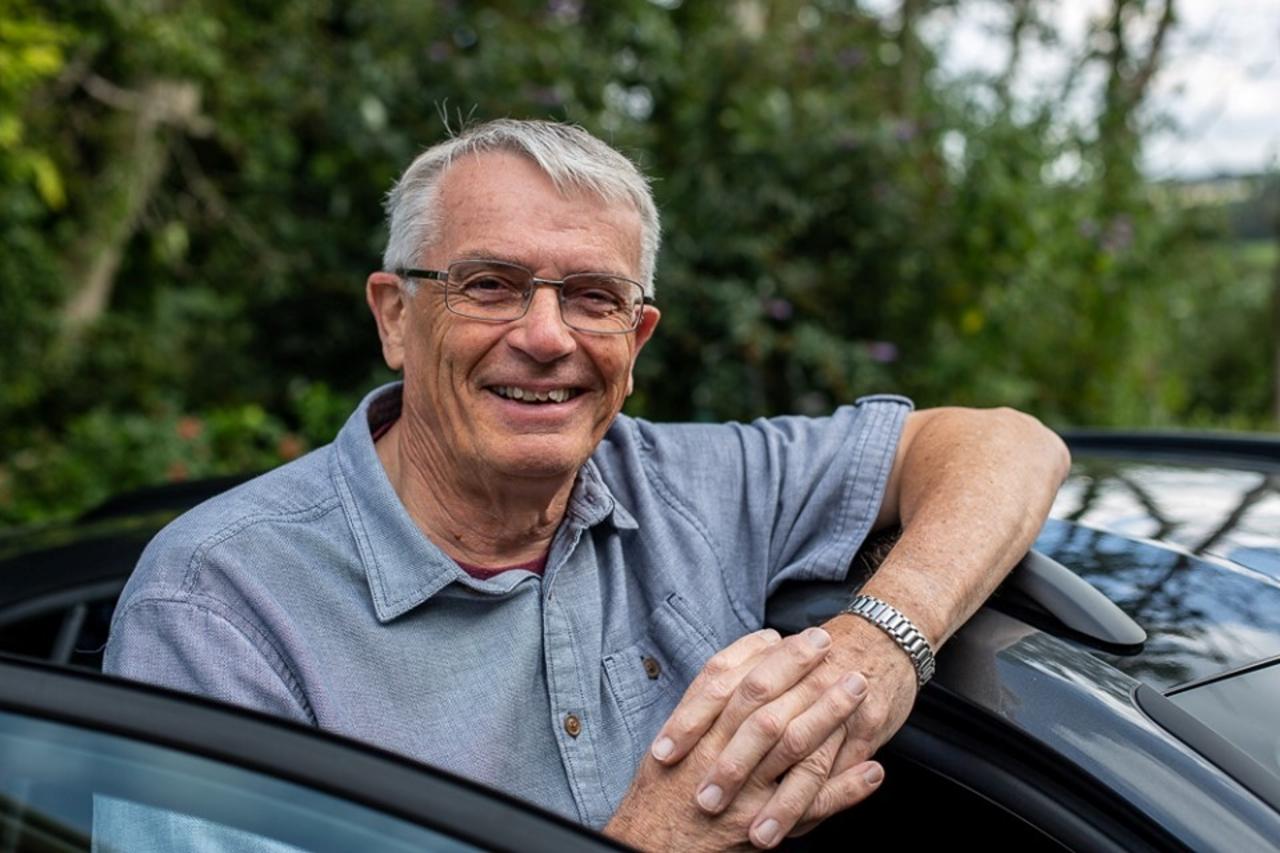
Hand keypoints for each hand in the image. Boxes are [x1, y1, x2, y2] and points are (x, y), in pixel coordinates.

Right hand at [605, 629, 882, 849]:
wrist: (651, 849)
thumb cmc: (664, 792)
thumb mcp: (669, 741)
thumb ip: (702, 705)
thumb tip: (739, 668)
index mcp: (695, 733)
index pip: (729, 678)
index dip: (765, 653)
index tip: (796, 635)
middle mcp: (717, 756)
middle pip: (762, 701)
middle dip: (799, 669)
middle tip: (829, 642)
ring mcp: (742, 792)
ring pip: (790, 744)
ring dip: (827, 713)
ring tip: (857, 686)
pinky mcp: (761, 825)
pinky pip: (810, 806)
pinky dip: (844, 789)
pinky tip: (873, 770)